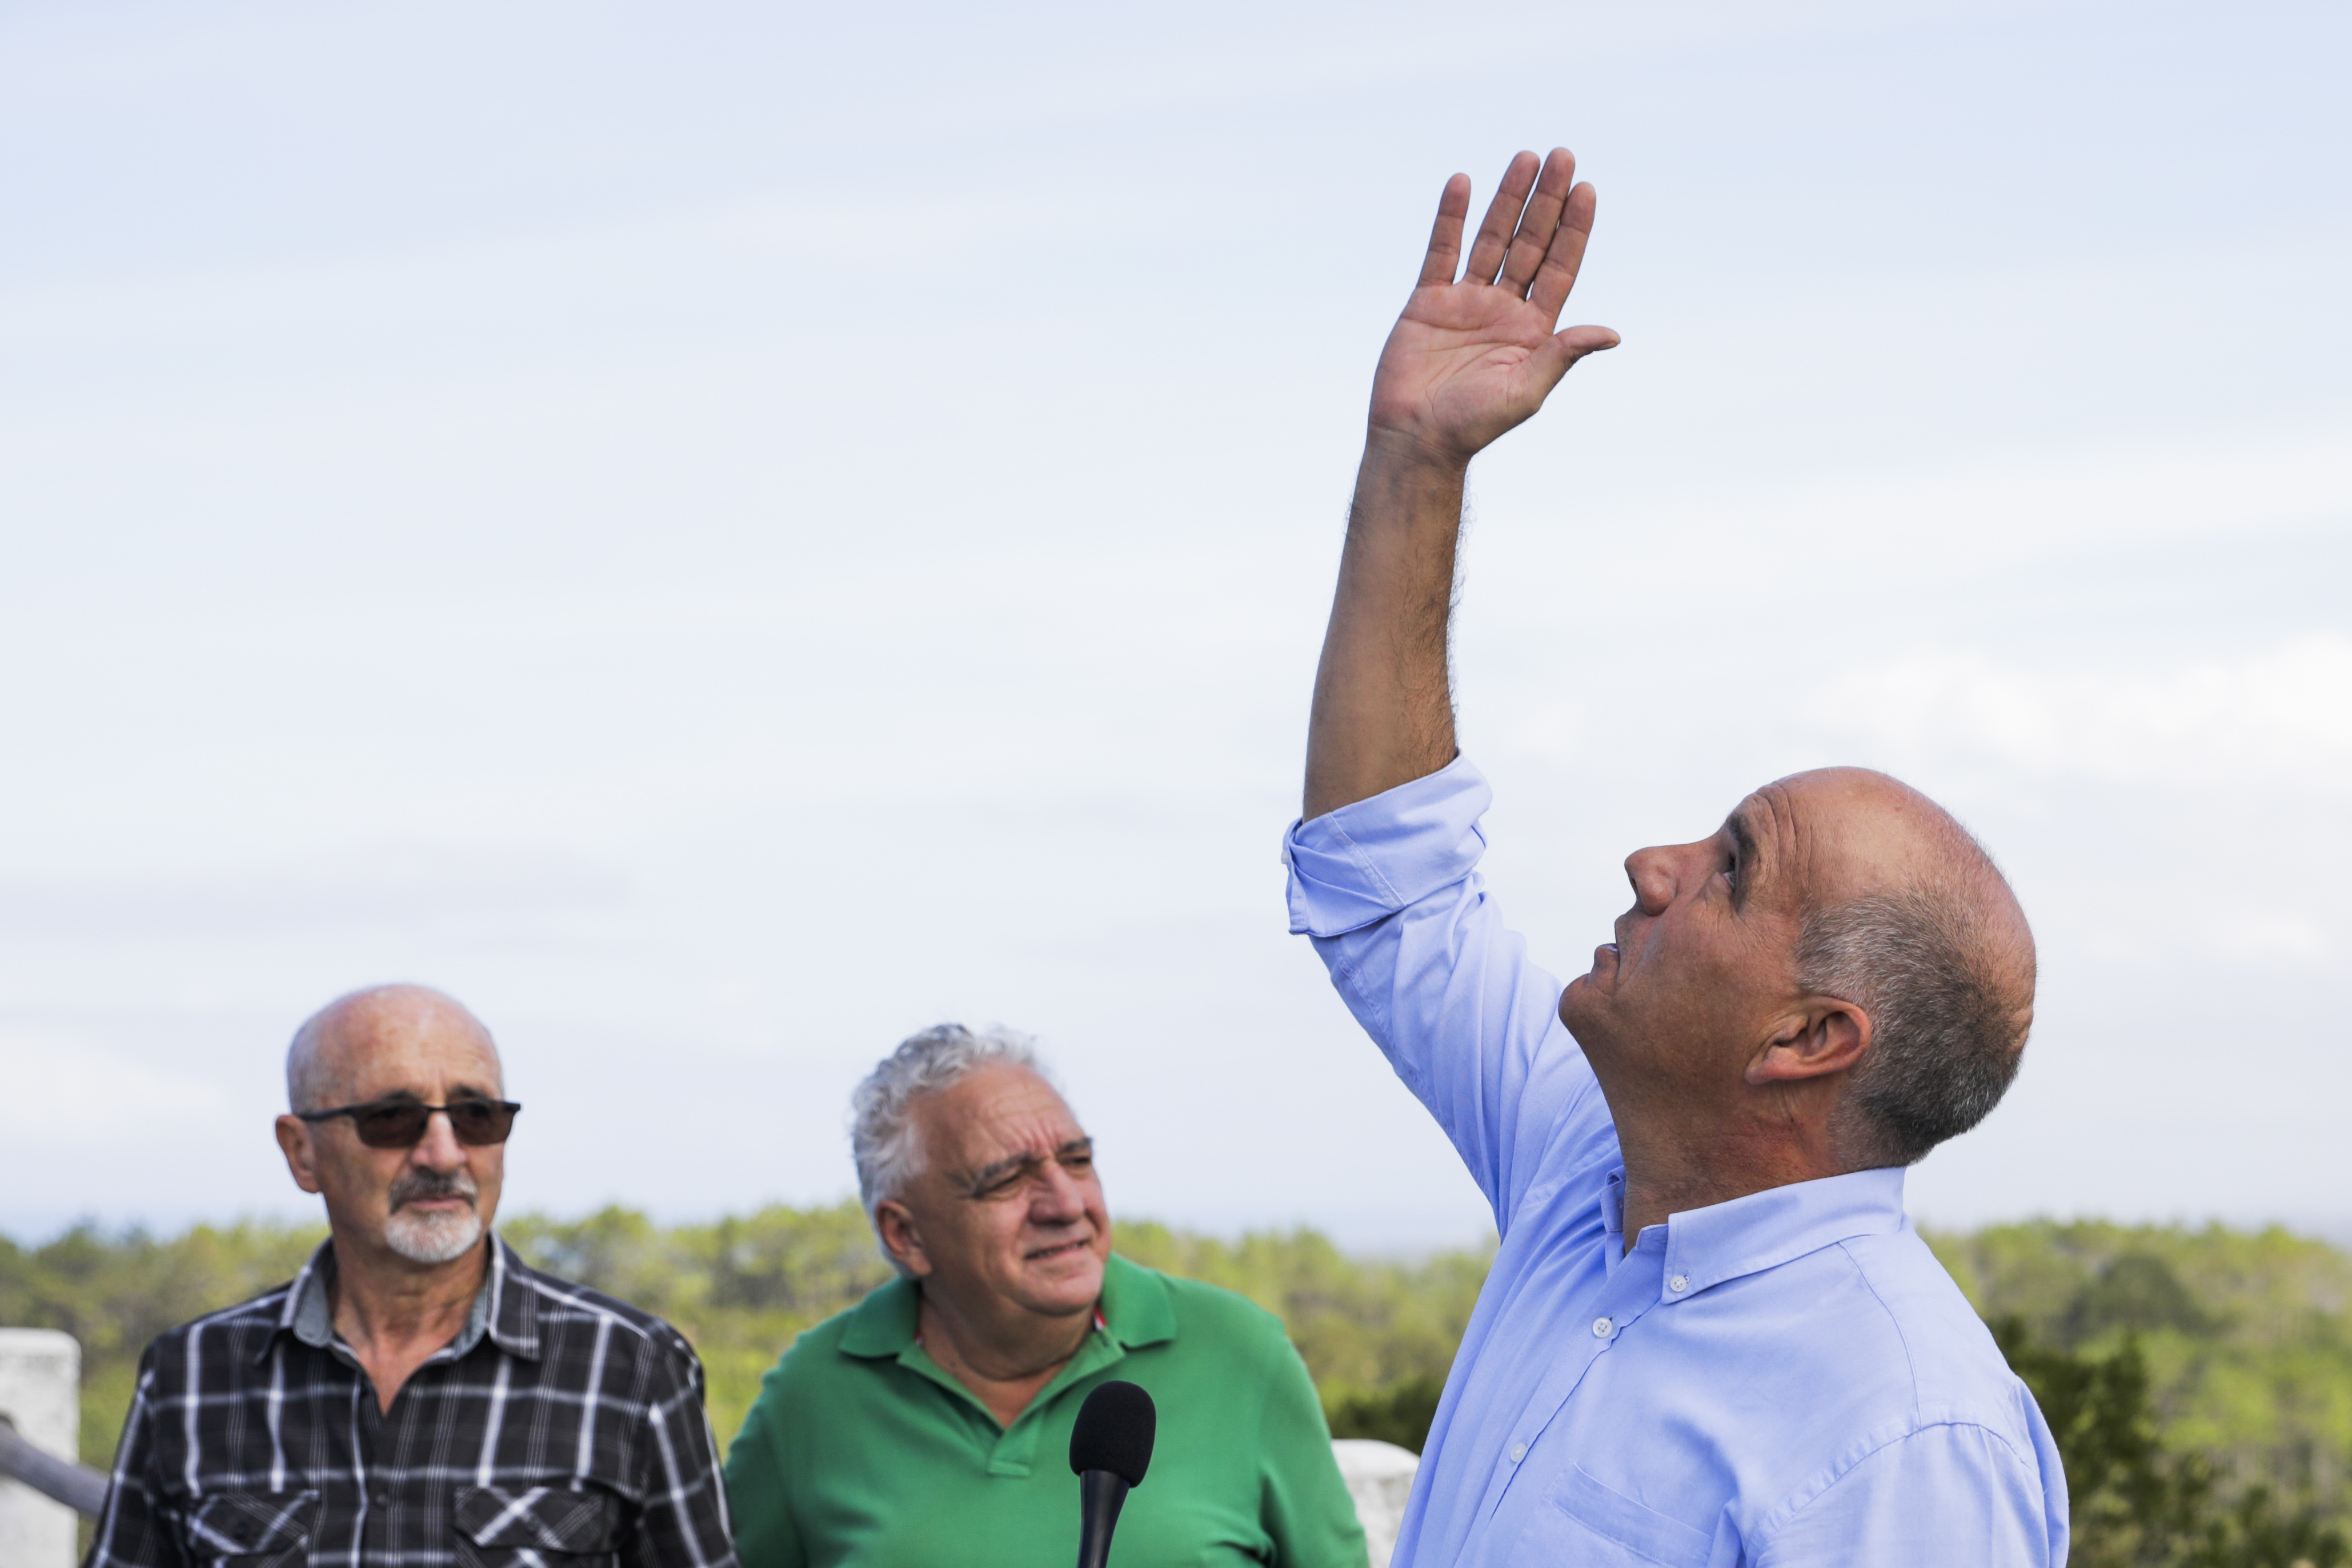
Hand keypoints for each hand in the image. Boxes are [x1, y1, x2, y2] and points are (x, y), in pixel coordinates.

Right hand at [1366, 148, 1617, 466]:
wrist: (1415, 439)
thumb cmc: (1474, 424)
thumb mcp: (1527, 391)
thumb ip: (1563, 355)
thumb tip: (1612, 333)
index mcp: (1532, 329)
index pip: (1559, 267)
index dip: (1573, 229)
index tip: (1586, 189)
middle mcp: (1503, 307)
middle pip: (1530, 242)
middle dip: (1546, 200)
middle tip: (1563, 155)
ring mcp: (1465, 301)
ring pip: (1491, 239)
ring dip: (1508, 199)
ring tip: (1525, 158)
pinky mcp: (1428, 300)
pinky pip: (1441, 250)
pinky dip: (1451, 217)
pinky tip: (1463, 183)